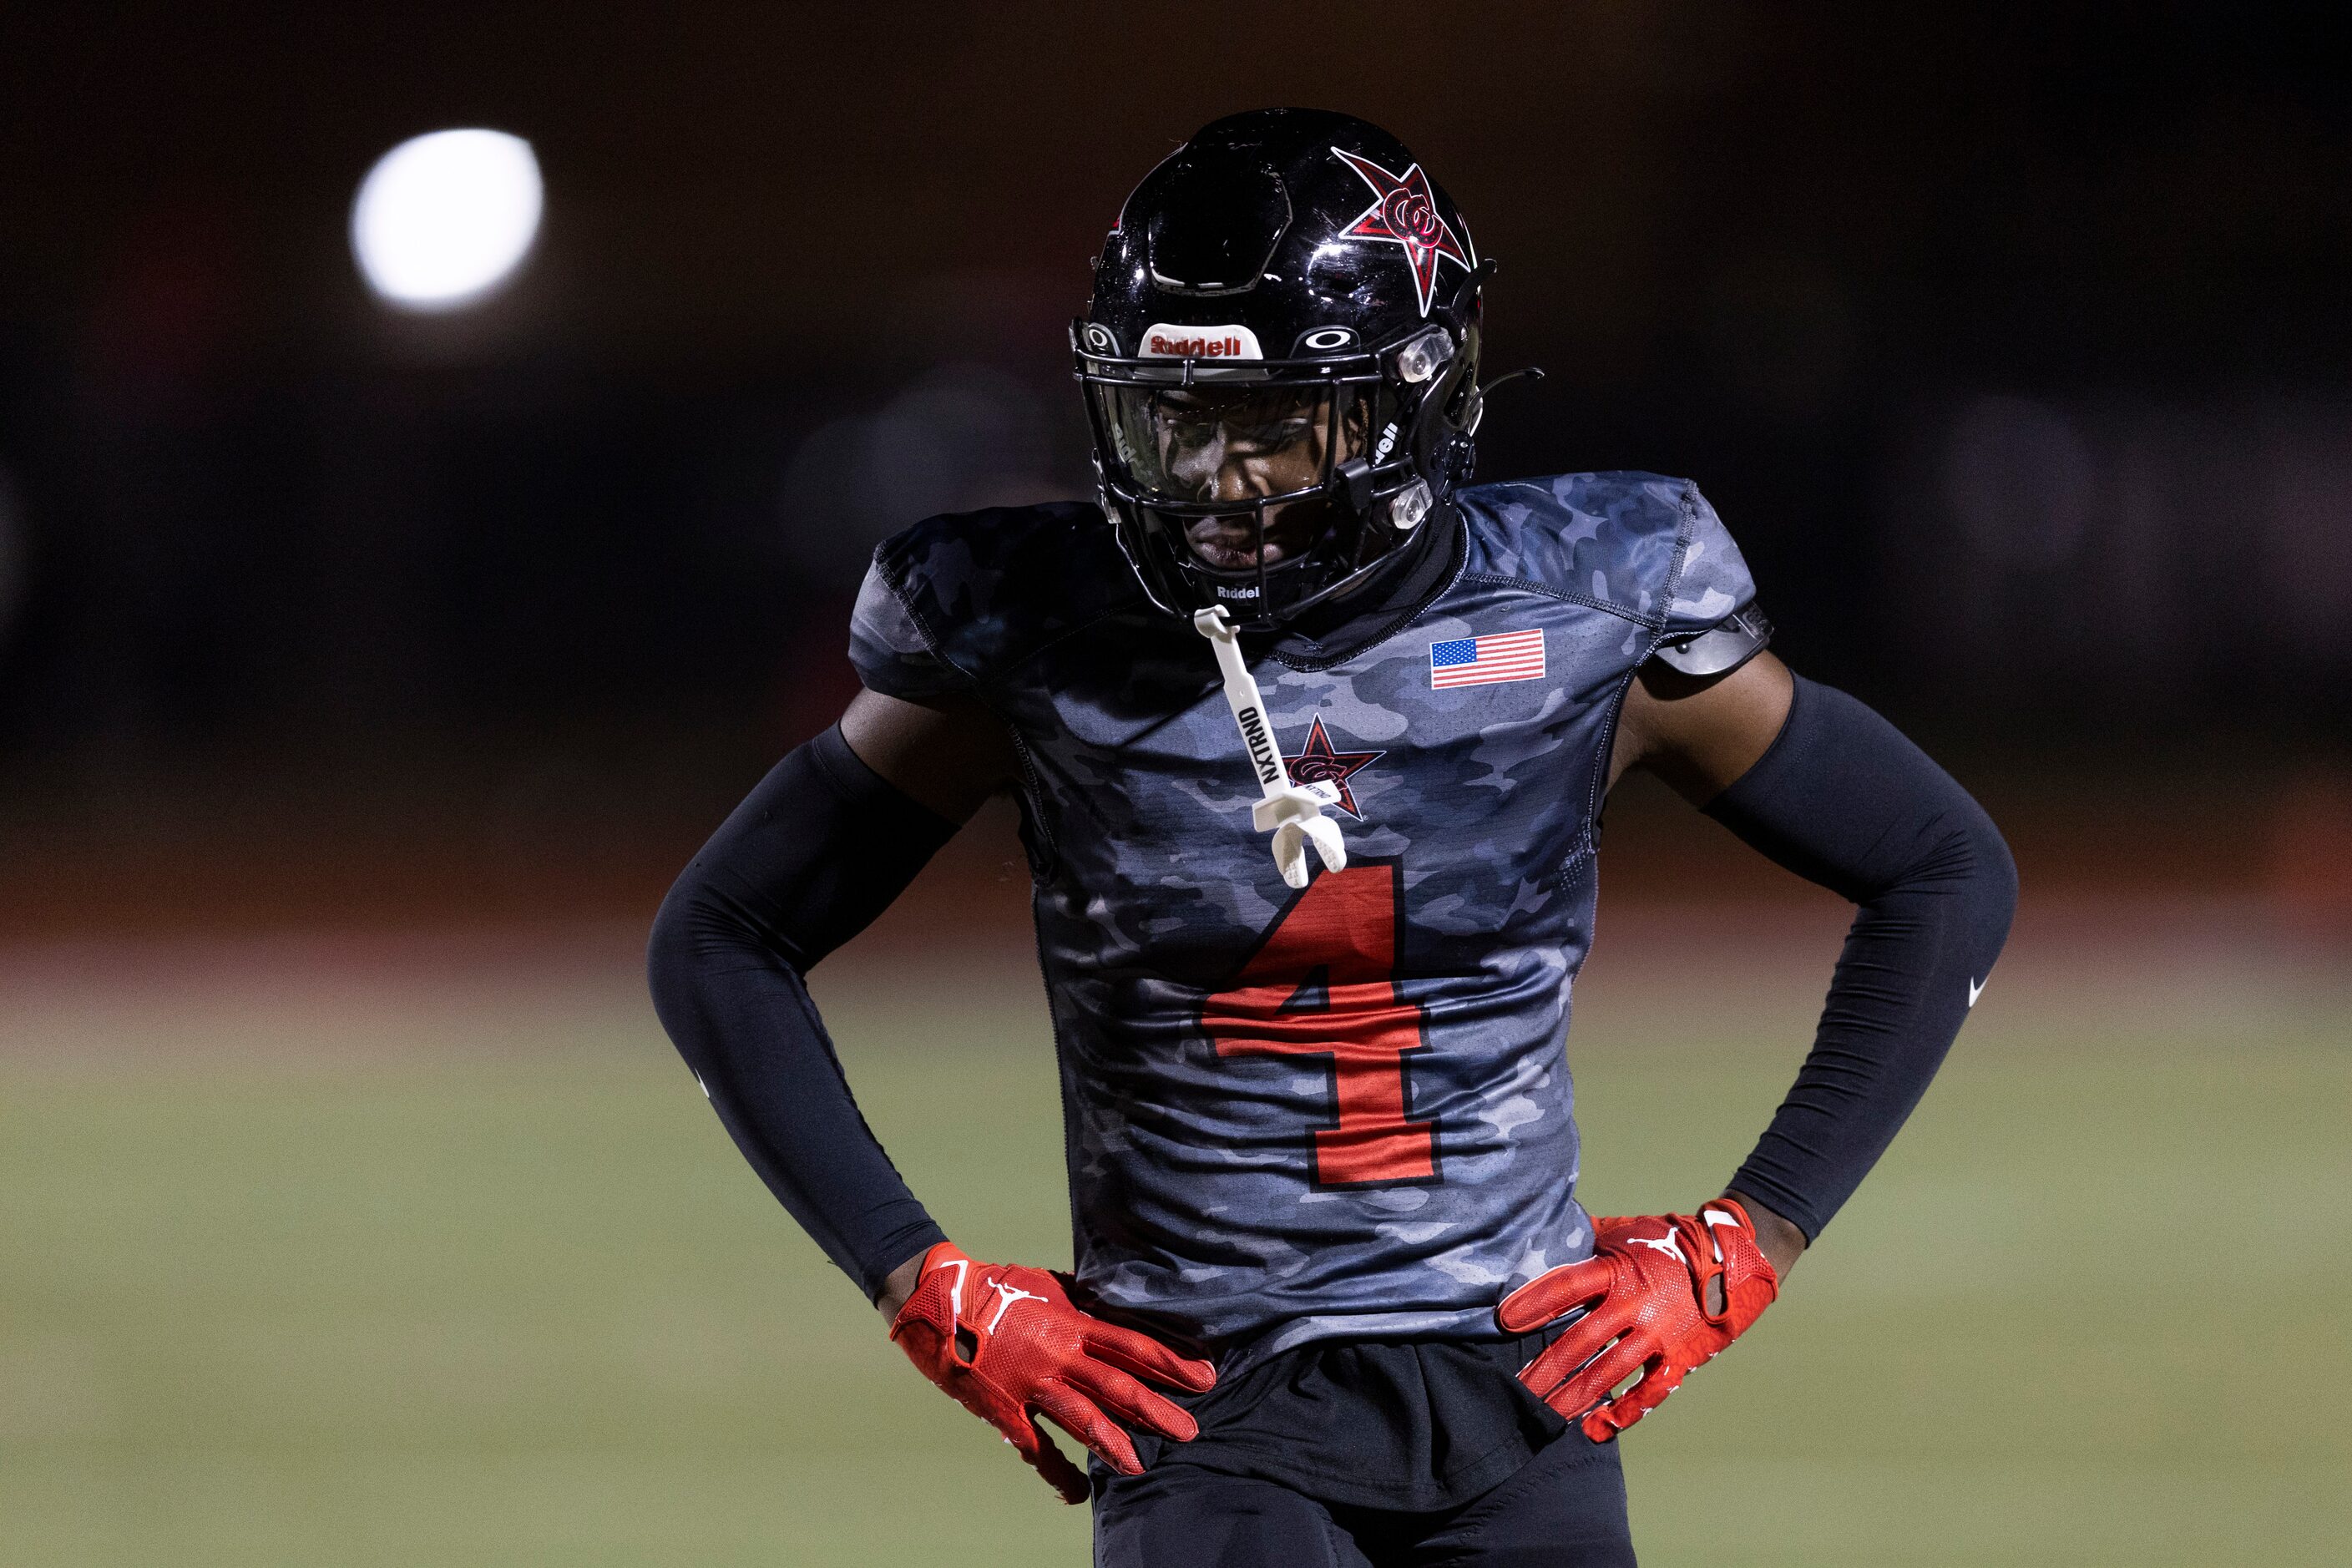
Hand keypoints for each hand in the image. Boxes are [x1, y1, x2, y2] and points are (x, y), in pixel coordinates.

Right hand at [888, 1242, 1216, 1502]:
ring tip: (1143, 1465)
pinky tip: (1079, 1492)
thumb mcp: (1047, 1285)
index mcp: (1071, 1323)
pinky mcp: (1004, 1410)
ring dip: (1116, 1443)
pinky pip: (1036, 1448)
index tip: (1204, 1376)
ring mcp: (1031, 1385)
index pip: (1132, 1345)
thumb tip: (1113, 1304)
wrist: (938, 1300)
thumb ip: (1081, 1301)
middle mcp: (1058, 1355)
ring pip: (1083, 1418)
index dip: (1171, 1362)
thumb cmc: (994, 1288)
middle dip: (1156, 1410)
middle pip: (1118, 1386)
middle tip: (1190, 1430)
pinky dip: (1058, 1473)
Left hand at [1497, 1197, 1779, 1441]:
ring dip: (1573, 1397)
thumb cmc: (1666, 1242)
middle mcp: (1636, 1303)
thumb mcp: (1624, 1231)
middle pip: (1580, 1341)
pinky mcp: (1679, 1358)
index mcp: (1618, 1269)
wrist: (1733, 1259)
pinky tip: (1594, 1430)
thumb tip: (1539, 1237)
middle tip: (1514, 1391)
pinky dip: (1623, 1414)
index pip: (1567, 1286)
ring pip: (1608, 1373)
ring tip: (1543, 1414)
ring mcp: (1659, 1334)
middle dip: (1544, 1369)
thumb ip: (1583, 1239)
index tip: (1504, 1321)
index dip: (1534, 1303)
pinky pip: (1648, 1393)